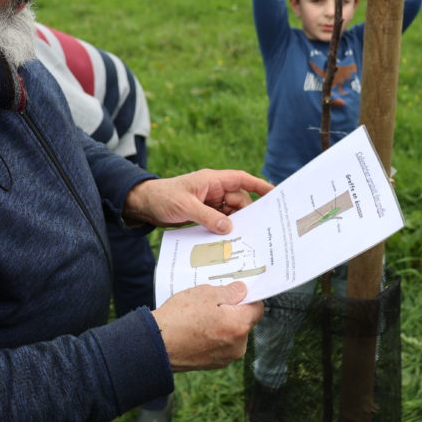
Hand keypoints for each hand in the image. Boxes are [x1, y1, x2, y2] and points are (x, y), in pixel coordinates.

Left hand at [123, 169, 272, 233]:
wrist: (145, 205)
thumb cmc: (164, 198)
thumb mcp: (186, 206)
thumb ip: (208, 217)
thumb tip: (229, 228)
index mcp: (212, 180)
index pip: (242, 180)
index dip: (259, 185)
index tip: (275, 194)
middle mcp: (214, 190)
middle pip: (239, 201)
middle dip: (246, 215)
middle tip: (255, 231)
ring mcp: (210, 203)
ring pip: (231, 214)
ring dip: (234, 225)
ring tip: (242, 240)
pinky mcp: (204, 214)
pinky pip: (220, 222)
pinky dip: (224, 230)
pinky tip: (227, 241)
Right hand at [152, 282, 263, 370]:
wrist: (156, 346)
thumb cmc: (180, 318)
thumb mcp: (205, 294)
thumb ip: (229, 292)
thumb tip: (243, 291)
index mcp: (239, 325)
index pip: (257, 309)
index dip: (248, 298)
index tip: (235, 292)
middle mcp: (238, 345)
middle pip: (244, 322)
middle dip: (232, 312)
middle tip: (211, 303)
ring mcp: (226, 357)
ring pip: (231, 334)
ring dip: (222, 325)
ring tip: (199, 318)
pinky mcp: (213, 365)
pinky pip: (220, 345)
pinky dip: (213, 337)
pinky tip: (196, 330)